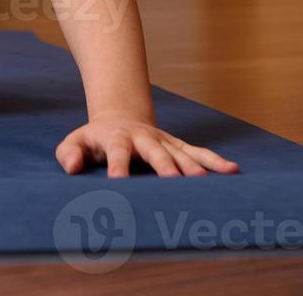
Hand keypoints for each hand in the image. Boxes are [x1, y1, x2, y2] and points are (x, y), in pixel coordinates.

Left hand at [56, 113, 239, 177]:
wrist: (119, 118)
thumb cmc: (94, 139)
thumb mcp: (74, 141)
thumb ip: (69, 153)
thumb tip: (73, 168)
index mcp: (117, 138)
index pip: (117, 152)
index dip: (118, 166)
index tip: (118, 183)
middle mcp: (144, 138)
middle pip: (155, 152)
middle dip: (164, 166)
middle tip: (173, 181)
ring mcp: (163, 141)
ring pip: (181, 153)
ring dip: (193, 166)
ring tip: (206, 181)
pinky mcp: (177, 146)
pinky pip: (199, 153)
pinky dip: (215, 161)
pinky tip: (233, 170)